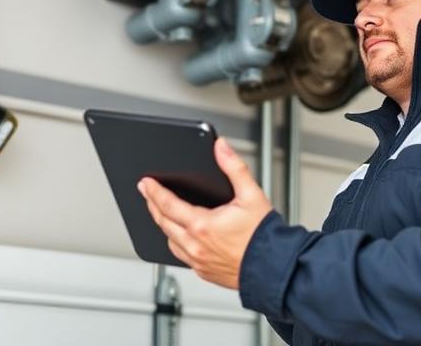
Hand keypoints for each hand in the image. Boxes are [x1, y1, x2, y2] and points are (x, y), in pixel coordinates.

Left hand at [138, 137, 272, 288]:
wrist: (275, 268)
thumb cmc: (265, 235)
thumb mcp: (251, 194)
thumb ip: (234, 167)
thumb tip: (221, 147)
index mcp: (203, 225)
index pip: (168, 204)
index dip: (154, 191)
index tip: (145, 183)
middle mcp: (196, 245)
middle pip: (163, 222)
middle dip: (152, 206)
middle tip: (147, 193)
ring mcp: (198, 262)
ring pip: (170, 241)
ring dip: (164, 226)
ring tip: (162, 214)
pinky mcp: (204, 272)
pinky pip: (182, 257)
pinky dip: (177, 243)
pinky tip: (182, 236)